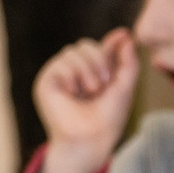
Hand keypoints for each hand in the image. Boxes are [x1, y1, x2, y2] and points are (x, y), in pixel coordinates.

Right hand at [30, 29, 138, 172]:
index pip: (99, 48)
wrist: (91, 138)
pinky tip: (74, 94)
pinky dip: (73, 77)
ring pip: (73, 51)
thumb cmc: (108, 119)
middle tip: (104, 84)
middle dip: (100, 60)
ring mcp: (59, 76)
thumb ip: (127, 61)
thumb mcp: (125, 86)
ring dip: (87, 70)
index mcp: (92, 73)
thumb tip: (124, 34)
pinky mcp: (46, 81)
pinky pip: (61, 63)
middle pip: (86, 45)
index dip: (111, 43)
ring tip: (90, 92)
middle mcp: (74, 73)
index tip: (124, 35)